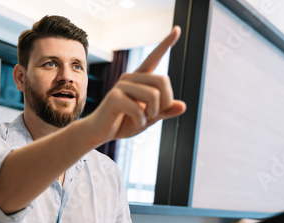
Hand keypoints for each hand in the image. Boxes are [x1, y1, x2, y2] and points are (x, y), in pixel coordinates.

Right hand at [85, 26, 185, 143]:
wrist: (101, 132)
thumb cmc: (125, 122)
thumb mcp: (149, 118)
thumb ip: (165, 111)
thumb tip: (183, 106)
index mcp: (141, 79)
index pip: (154, 57)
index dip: (166, 44)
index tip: (177, 29)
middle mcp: (131, 77)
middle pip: (163, 81)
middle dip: (166, 102)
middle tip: (155, 114)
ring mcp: (121, 85)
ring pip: (153, 95)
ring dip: (152, 113)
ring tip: (142, 119)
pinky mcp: (114, 97)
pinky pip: (138, 109)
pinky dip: (141, 121)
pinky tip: (134, 123)